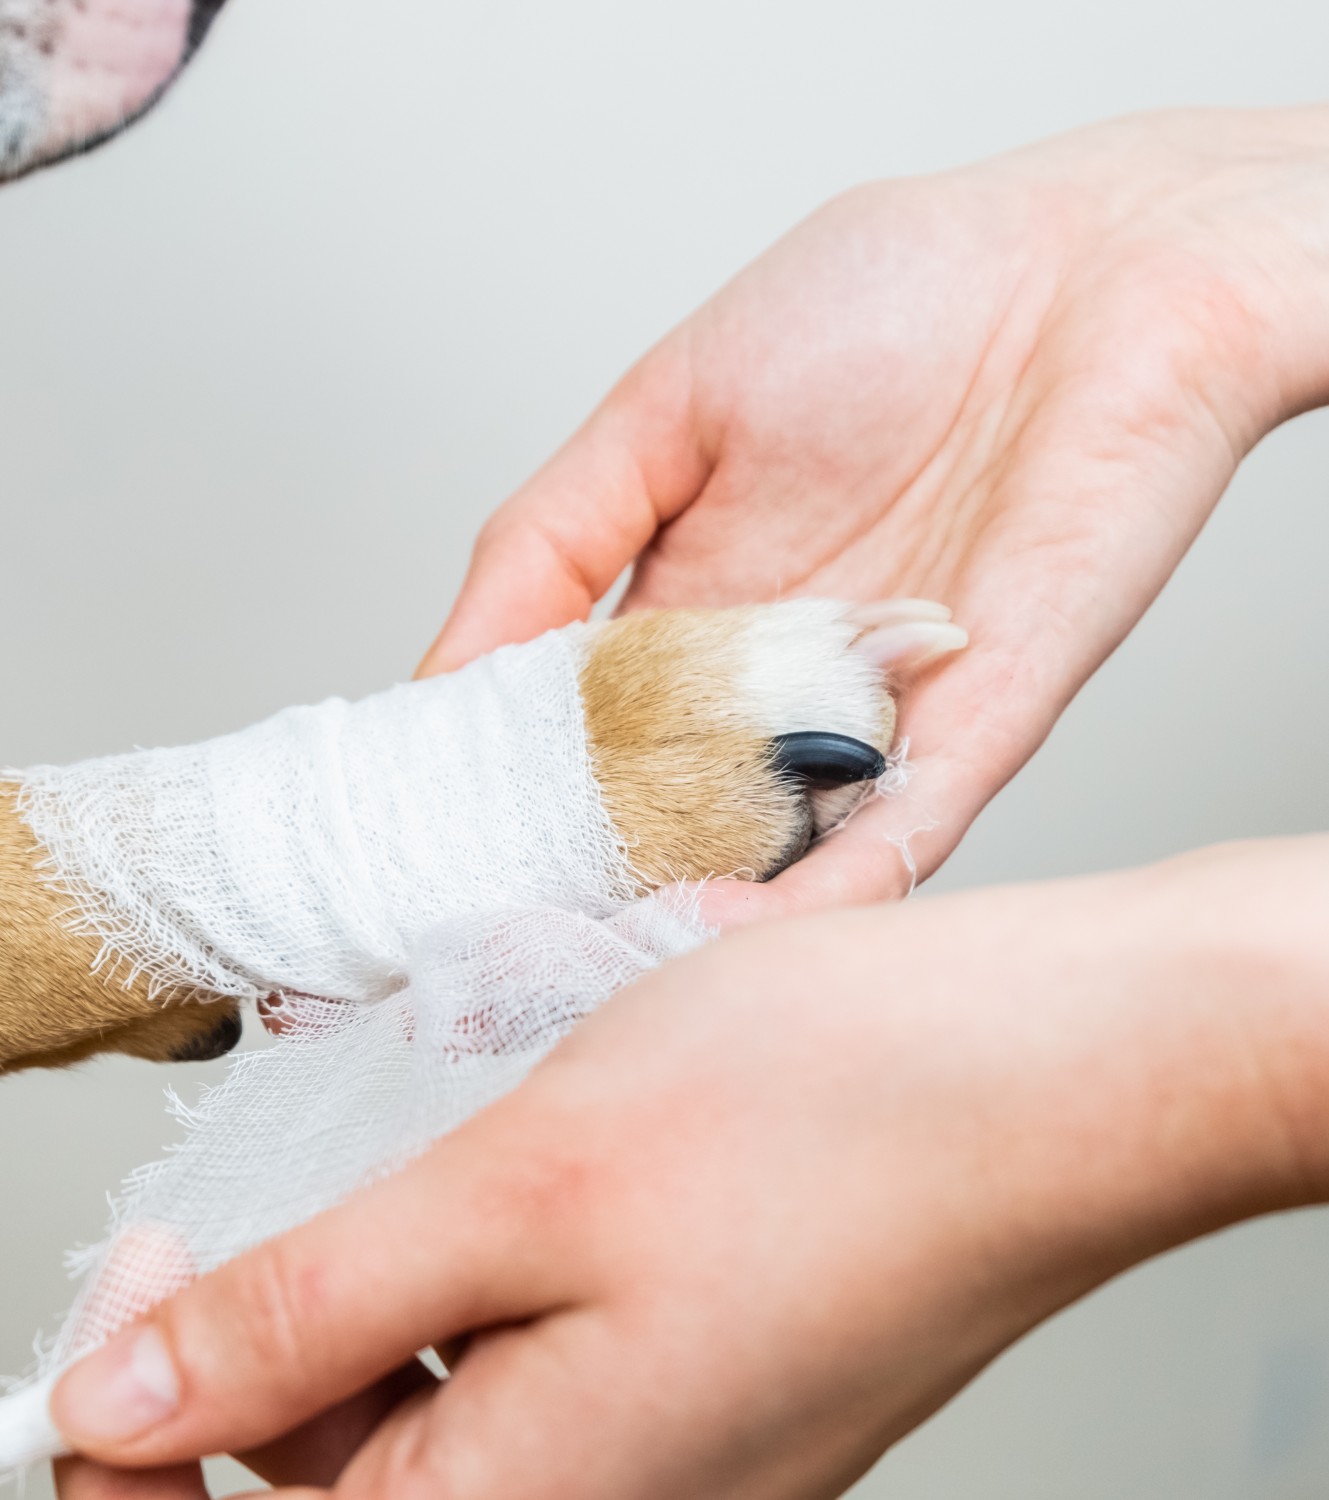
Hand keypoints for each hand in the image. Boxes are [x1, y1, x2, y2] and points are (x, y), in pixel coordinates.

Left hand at [50, 837, 1328, 1497]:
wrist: (1061, 1071)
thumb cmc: (838, 1115)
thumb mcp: (521, 1187)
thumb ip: (312, 1310)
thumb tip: (128, 1398)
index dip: (146, 1426)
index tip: (135, 1291)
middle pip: (356, 1471)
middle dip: (276, 1342)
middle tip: (272, 1194)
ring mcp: (681, 1452)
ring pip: (453, 1403)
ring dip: (399, 1291)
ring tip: (438, 1164)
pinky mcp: (724, 1379)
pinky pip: (551, 1353)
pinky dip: (497, 1270)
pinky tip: (531, 1172)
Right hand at [419, 107, 1328, 921]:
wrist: (1096, 269)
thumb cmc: (891, 299)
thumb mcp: (665, 405)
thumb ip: (553, 539)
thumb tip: (439, 676)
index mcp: (695, 613)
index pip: (582, 741)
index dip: (506, 803)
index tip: (425, 863)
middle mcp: (779, 687)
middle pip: (665, 820)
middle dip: (583, 889)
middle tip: (480, 954)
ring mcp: (878, 718)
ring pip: (772, 858)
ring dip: (684, 918)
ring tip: (581, 970)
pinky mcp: (982, 729)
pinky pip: (895, 836)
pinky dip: (817, 896)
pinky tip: (726, 936)